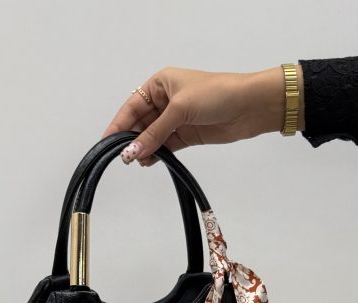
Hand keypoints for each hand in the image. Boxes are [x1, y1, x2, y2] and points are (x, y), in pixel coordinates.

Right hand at [101, 65, 304, 166]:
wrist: (250, 106)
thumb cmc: (216, 94)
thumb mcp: (180, 109)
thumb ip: (155, 133)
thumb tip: (132, 150)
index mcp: (160, 84)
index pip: (132, 106)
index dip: (119, 124)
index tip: (107, 142)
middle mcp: (166, 101)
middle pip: (140, 123)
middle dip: (131, 139)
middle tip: (123, 157)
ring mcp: (176, 119)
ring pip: (152, 137)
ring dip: (144, 148)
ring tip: (138, 161)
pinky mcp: (187, 135)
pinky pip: (166, 146)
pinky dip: (157, 154)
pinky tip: (149, 161)